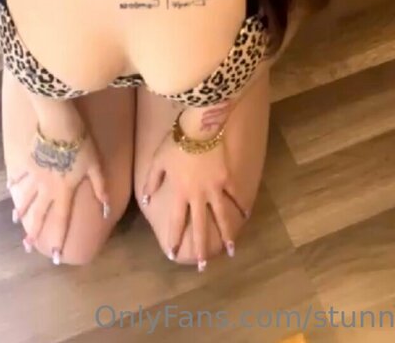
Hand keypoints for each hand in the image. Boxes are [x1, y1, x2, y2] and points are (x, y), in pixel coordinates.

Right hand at [8, 124, 107, 263]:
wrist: (58, 124)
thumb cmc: (80, 144)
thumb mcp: (95, 165)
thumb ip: (100, 187)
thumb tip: (107, 209)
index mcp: (64, 191)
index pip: (62, 220)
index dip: (59, 238)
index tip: (55, 256)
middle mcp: (47, 188)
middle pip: (40, 213)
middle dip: (34, 232)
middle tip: (26, 247)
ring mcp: (36, 175)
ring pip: (27, 196)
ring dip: (21, 210)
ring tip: (15, 221)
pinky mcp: (29, 161)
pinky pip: (21, 174)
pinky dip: (15, 181)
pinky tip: (9, 186)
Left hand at [140, 130, 246, 269]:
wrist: (200, 127)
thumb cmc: (176, 143)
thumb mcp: (158, 161)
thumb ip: (152, 181)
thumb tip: (147, 199)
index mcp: (181, 193)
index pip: (177, 221)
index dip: (175, 238)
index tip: (173, 254)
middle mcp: (199, 196)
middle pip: (201, 226)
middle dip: (201, 247)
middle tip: (202, 266)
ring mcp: (215, 189)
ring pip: (222, 217)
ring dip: (227, 235)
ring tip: (231, 251)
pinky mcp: (227, 179)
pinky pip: (235, 196)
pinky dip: (241, 206)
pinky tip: (246, 216)